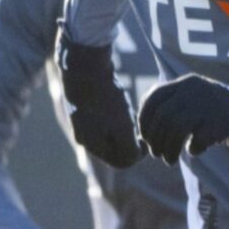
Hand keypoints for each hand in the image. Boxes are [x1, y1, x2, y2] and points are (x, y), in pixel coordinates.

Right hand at [57, 38, 139, 168]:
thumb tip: (133, 159)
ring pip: (109, 134)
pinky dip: (115, 117)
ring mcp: (81, 122)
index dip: (138, 155)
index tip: (147, 140)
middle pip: (115, 150)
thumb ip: (128, 149)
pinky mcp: (82, 106)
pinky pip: (103, 120)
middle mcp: (84, 137)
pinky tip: (121, 104)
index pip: (121, 162)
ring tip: (132, 114)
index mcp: (92, 145)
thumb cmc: (105, 99)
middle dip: (131, 142)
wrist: (84, 66)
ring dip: (123, 129)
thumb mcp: (121, 127)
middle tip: (141, 127)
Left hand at [138, 76, 228, 165]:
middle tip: (157, 154)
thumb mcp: (193, 102)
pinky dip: (193, 149)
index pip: (153, 98)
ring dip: (169, 149)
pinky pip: (198, 140)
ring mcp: (209, 105)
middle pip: (164, 116)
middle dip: (155, 140)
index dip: (144, 120)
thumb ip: (171, 111)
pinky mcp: (222, 122)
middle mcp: (195, 90)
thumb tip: (142, 137)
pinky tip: (195, 151)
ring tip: (169, 160)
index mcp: (185, 83)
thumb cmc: (215, 113)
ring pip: (177, 128)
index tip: (145, 138)